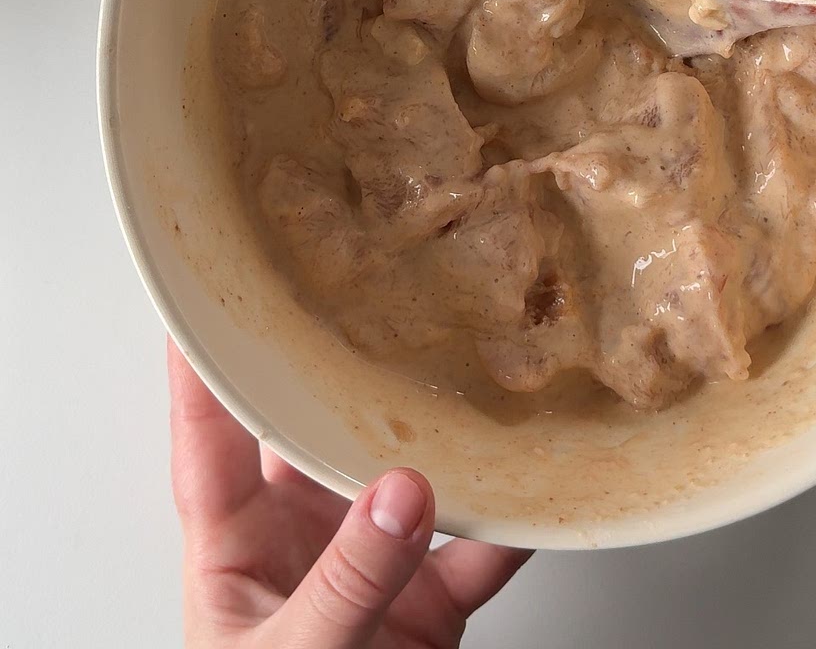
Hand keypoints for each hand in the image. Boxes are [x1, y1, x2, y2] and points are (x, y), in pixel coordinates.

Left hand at [168, 338, 530, 646]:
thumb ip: (348, 579)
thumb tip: (400, 494)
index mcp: (233, 547)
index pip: (209, 441)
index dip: (202, 367)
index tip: (209, 296)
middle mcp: (301, 541)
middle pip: (319, 438)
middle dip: (343, 378)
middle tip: (368, 306)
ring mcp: (368, 565)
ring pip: (409, 481)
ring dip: (443, 445)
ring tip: (470, 383)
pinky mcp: (426, 600)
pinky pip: (476, 547)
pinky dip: (510, 522)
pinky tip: (533, 487)